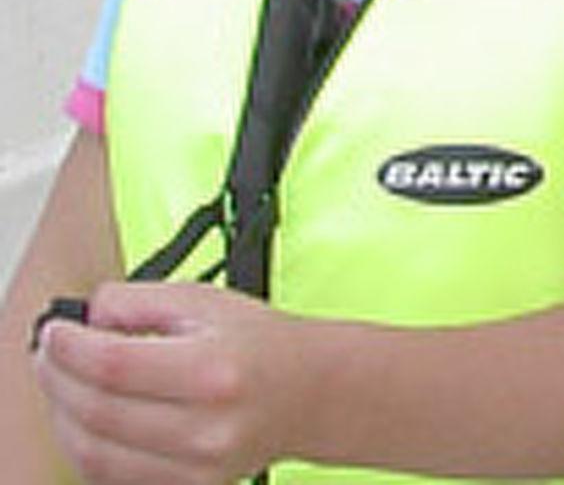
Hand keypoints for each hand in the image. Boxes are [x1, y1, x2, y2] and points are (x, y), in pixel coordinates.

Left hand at [34, 280, 307, 484]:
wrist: (309, 392)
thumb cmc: (259, 343)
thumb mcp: (207, 300)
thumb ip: (139, 300)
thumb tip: (85, 318)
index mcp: (214, 371)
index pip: (113, 364)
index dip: (68, 347)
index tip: (55, 331)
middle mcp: (207, 427)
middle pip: (96, 411)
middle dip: (57, 379)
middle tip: (50, 355)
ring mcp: (198, 467)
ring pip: (93, 454)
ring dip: (64, 417)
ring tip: (65, 386)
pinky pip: (111, 478)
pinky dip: (86, 448)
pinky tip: (89, 418)